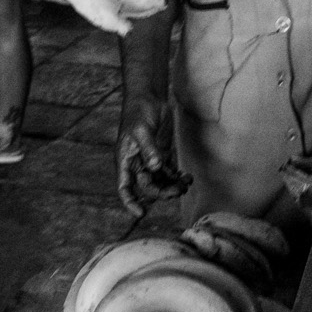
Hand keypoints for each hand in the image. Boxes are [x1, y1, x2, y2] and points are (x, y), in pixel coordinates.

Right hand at [116, 92, 190, 217]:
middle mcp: (137, 164)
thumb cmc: (138, 112)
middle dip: (162, 192)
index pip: (125, 187)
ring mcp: (150, 160)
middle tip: (178, 190)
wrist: (148, 97)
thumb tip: (155, 167)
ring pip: (161, 182)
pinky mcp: (162, 154)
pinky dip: (177, 177)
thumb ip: (148, 148)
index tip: (141, 214)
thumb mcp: (141, 129)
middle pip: (148, 187)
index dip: (131, 202)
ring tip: (186, 183)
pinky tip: (187, 177)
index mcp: (125, 161)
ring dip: (172, 186)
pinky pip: (169, 173)